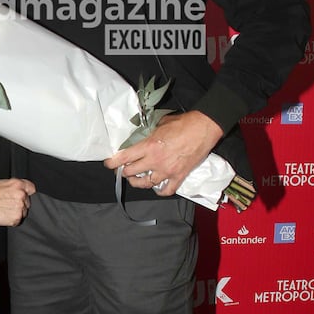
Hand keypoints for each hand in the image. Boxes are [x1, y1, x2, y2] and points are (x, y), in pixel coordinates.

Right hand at [0, 178, 35, 226]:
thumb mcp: (4, 183)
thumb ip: (16, 185)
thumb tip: (22, 189)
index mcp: (19, 185)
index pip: (32, 189)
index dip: (27, 193)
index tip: (23, 196)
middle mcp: (22, 195)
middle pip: (28, 202)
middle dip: (21, 203)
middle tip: (9, 204)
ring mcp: (20, 207)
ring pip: (24, 212)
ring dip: (17, 212)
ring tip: (6, 210)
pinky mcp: (16, 218)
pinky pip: (18, 220)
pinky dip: (12, 220)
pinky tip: (5, 215)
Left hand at [103, 111, 222, 195]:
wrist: (204, 128)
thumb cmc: (184, 123)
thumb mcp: (160, 124)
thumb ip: (148, 132)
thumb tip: (141, 136)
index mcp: (149, 146)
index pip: (124, 157)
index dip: (113, 162)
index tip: (108, 163)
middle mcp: (155, 161)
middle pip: (131, 172)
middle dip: (124, 171)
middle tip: (123, 169)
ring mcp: (167, 171)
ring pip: (145, 183)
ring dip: (138, 182)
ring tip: (135, 180)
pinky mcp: (179, 176)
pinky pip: (166, 190)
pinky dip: (160, 191)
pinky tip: (157, 187)